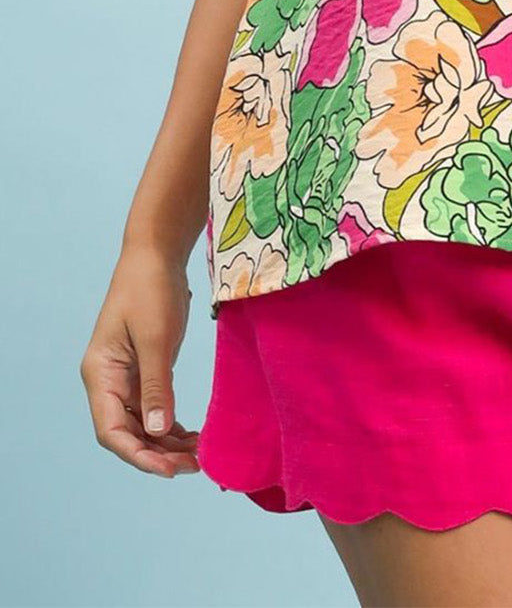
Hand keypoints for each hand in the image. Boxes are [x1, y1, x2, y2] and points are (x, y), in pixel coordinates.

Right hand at [80, 244, 200, 477]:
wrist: (157, 254)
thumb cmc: (151, 289)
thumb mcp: (156, 338)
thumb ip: (157, 385)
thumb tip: (159, 432)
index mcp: (100, 374)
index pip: (111, 430)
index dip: (138, 454)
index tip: (170, 469)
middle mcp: (109, 381)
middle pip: (128, 432)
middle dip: (158, 453)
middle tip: (196, 465)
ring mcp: (127, 376)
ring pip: (144, 423)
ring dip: (168, 442)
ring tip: (200, 456)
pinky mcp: (146, 369)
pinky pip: (155, 407)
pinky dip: (172, 424)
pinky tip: (194, 435)